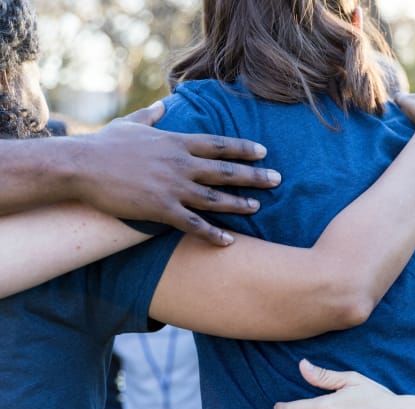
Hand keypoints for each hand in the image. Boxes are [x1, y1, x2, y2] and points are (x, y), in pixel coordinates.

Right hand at [70, 101, 281, 245]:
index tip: (264, 152)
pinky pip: (193, 224)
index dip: (244, 148)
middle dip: (254, 176)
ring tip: (258, 208)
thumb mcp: (130, 124)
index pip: (219, 144)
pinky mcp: (161, 209)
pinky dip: (212, 234)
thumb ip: (150, 116)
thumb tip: (160, 106)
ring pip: (215, 198)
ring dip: (239, 204)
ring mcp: (173, 187)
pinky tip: (228, 241)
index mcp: (176, 142)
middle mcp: (181, 164)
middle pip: (226, 171)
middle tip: (277, 180)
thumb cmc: (105, 145)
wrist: (82, 166)